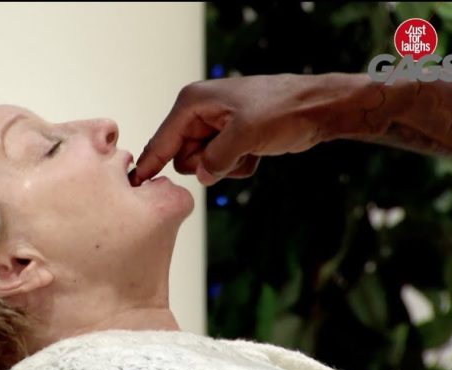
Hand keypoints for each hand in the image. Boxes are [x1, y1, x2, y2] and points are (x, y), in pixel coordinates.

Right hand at [131, 74, 346, 185]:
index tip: (134, 185)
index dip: (150, 163)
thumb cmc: (283, 111)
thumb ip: (216, 159)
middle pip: (183, 157)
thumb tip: (201, 176)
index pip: (162, 139)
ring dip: (225, 166)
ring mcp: (215, 127)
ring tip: (248, 150)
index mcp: (193, 103)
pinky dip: (238, 165)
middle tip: (232, 153)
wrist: (317, 108)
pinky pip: (220, 165)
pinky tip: (256, 151)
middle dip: (207, 163)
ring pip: (202, 164)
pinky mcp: (229, 139)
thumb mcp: (245, 134)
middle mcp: (199, 113)